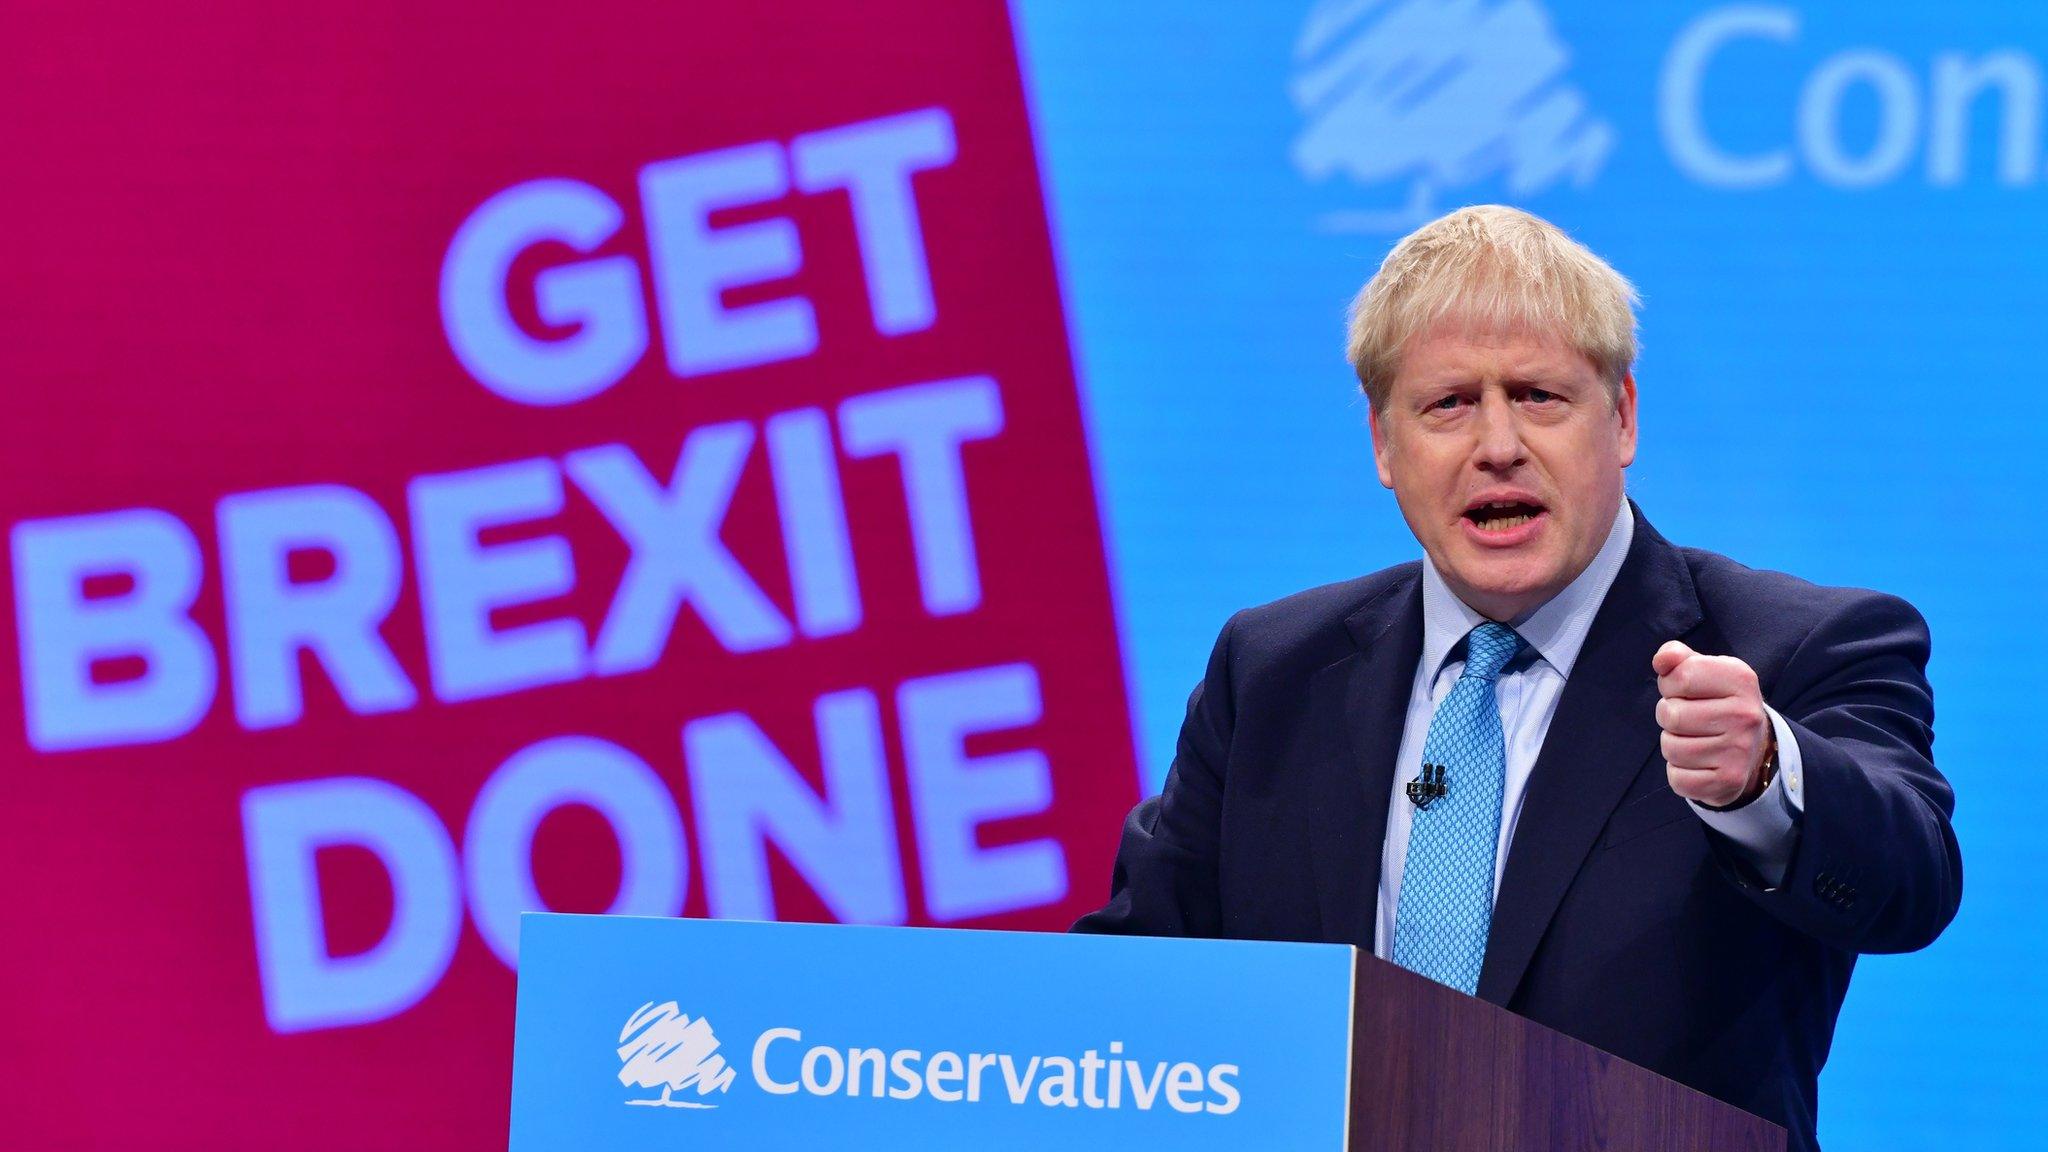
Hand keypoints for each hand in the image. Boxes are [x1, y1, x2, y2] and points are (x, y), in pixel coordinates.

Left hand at [1652, 640, 1772, 807]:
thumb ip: (1678, 658)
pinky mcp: (1730, 780)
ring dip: (1672, 744)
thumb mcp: (1703, 671)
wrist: (1752, 747)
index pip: (1681, 676)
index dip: (1670, 684)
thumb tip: (1662, 660)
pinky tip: (1698, 763)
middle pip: (1671, 715)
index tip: (1682, 690)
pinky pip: (1677, 778)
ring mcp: (1739, 750)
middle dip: (1668, 716)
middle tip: (1688, 718)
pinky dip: (1678, 771)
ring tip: (1693, 738)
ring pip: (1670, 748)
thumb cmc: (1716, 701)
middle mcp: (1745, 715)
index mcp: (1740, 679)